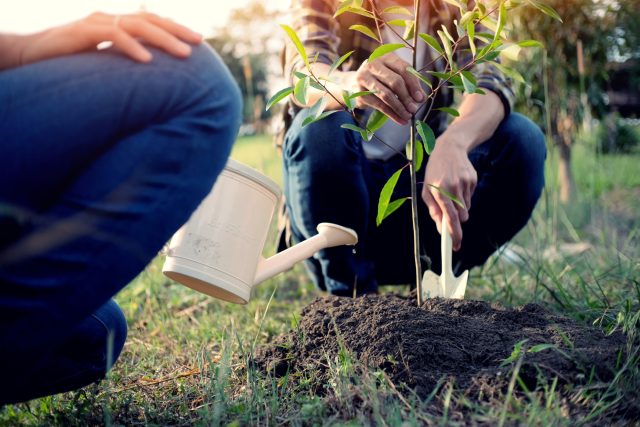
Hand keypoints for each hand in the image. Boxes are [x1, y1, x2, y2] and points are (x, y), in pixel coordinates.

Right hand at [19, 12, 202, 65]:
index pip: (151, 22)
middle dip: (177, 31)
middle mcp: (109, 19)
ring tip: (184, 54)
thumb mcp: (102, 65)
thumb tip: (151, 85)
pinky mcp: (82, 31)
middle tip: (200, 43)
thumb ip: (124, 67)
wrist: (29, 55)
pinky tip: (148, 60)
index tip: (199, 41)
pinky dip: (132, 47)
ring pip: (137, 25)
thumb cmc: (67, 65)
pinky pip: (112, 35)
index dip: (174, 29)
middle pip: (150, 20)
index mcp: (116, 25)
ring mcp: (96, 22)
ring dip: (163, 40)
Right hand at [345, 53, 424, 124]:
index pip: (403, 69)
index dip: (414, 84)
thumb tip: (421, 98)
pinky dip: (392, 114)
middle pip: (395, 81)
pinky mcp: (359, 93)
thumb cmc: (378, 79)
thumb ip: (407, 83)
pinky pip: (379, 105)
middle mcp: (372, 64)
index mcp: (384, 56)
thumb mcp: (392, 75)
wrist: (352, 84)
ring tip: (408, 116)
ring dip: (400, 108)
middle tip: (414, 109)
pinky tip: (400, 120)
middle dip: (407, 97)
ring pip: (386, 95)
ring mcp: (363, 78)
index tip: (420, 98)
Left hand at [421, 136, 476, 250]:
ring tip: (452, 192)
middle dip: (458, 220)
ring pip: (467, 208)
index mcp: (439, 191)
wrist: (450, 148)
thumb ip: (433, 210)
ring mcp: (465, 183)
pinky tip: (458, 184)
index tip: (456, 245)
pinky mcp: (473, 180)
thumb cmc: (434, 171)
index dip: (454, 233)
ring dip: (460, 206)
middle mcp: (453, 188)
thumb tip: (440, 228)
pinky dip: (464, 196)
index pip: (450, 218)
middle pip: (462, 216)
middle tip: (451, 214)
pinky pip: (470, 197)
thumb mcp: (427, 190)